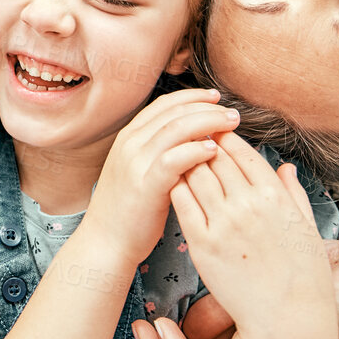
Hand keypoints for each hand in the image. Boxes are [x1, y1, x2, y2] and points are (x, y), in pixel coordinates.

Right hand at [83, 89, 238, 262]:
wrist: (106, 241)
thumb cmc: (130, 209)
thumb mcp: (139, 170)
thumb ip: (160, 150)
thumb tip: (196, 135)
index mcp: (129, 137)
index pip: (165, 104)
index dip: (193, 97)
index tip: (216, 98)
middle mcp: (130, 143)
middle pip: (174, 111)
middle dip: (207, 107)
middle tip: (232, 113)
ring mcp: (135, 163)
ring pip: (176, 128)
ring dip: (208, 123)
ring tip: (231, 126)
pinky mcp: (145, 185)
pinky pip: (174, 159)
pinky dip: (196, 150)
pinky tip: (214, 150)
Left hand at [170, 133, 333, 338]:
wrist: (288, 321)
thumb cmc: (304, 277)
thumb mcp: (306, 227)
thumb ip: (293, 193)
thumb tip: (287, 168)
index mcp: (275, 195)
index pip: (242, 152)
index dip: (226, 138)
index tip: (216, 133)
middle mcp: (248, 204)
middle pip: (215, 158)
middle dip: (202, 144)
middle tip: (190, 139)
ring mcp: (223, 223)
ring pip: (194, 175)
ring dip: (185, 162)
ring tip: (177, 159)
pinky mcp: (202, 244)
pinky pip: (181, 203)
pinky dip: (176, 187)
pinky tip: (172, 185)